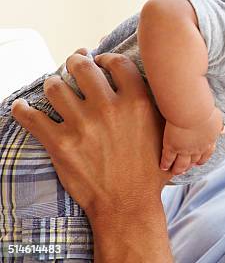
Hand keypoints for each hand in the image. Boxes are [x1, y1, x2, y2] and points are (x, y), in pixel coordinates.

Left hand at [11, 52, 171, 220]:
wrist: (128, 205)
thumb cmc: (150, 171)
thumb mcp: (164, 133)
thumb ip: (155, 106)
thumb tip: (148, 85)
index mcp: (137, 102)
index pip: (116, 63)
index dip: (106, 57)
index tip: (100, 60)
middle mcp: (109, 108)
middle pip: (82, 67)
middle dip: (75, 61)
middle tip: (73, 64)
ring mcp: (82, 125)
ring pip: (55, 86)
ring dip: (52, 83)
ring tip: (54, 86)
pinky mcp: (60, 143)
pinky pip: (31, 116)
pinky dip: (23, 109)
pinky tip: (23, 106)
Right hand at [160, 108, 223, 174]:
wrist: (192, 112)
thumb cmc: (205, 111)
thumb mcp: (216, 118)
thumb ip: (218, 126)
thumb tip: (224, 130)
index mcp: (209, 141)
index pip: (206, 154)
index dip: (202, 159)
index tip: (198, 163)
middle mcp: (198, 149)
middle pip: (193, 161)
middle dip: (189, 166)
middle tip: (184, 170)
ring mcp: (184, 149)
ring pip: (181, 164)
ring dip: (177, 169)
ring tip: (174, 172)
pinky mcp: (172, 147)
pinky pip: (168, 159)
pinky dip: (165, 164)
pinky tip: (163, 166)